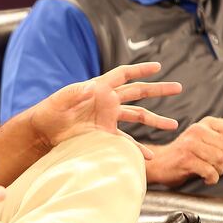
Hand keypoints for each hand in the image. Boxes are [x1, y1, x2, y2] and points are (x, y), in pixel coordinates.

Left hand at [28, 62, 181, 157]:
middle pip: (138, 92)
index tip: (158, 66)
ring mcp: (108, 118)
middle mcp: (108, 101)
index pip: (123, 75)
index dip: (140, 69)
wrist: (45, 130)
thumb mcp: (63, 98)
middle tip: (178, 87)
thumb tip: (94, 88)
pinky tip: (149, 156)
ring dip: (155, 120)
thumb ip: (78, 92)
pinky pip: (126, 141)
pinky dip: (138, 148)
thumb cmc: (51, 109)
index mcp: (100, 88)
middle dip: (158, 90)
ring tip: (173, 125)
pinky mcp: (105, 134)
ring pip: (138, 116)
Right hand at [145, 117, 222, 185]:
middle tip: (220, 168)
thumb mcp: (204, 141)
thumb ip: (221, 140)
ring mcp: (190, 144)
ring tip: (211, 173)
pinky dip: (212, 179)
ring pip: (220, 159)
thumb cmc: (186, 156)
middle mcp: (197, 130)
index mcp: (205, 124)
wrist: (159, 164)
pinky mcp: (185, 159)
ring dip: (220, 172)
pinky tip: (206, 179)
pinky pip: (210, 171)